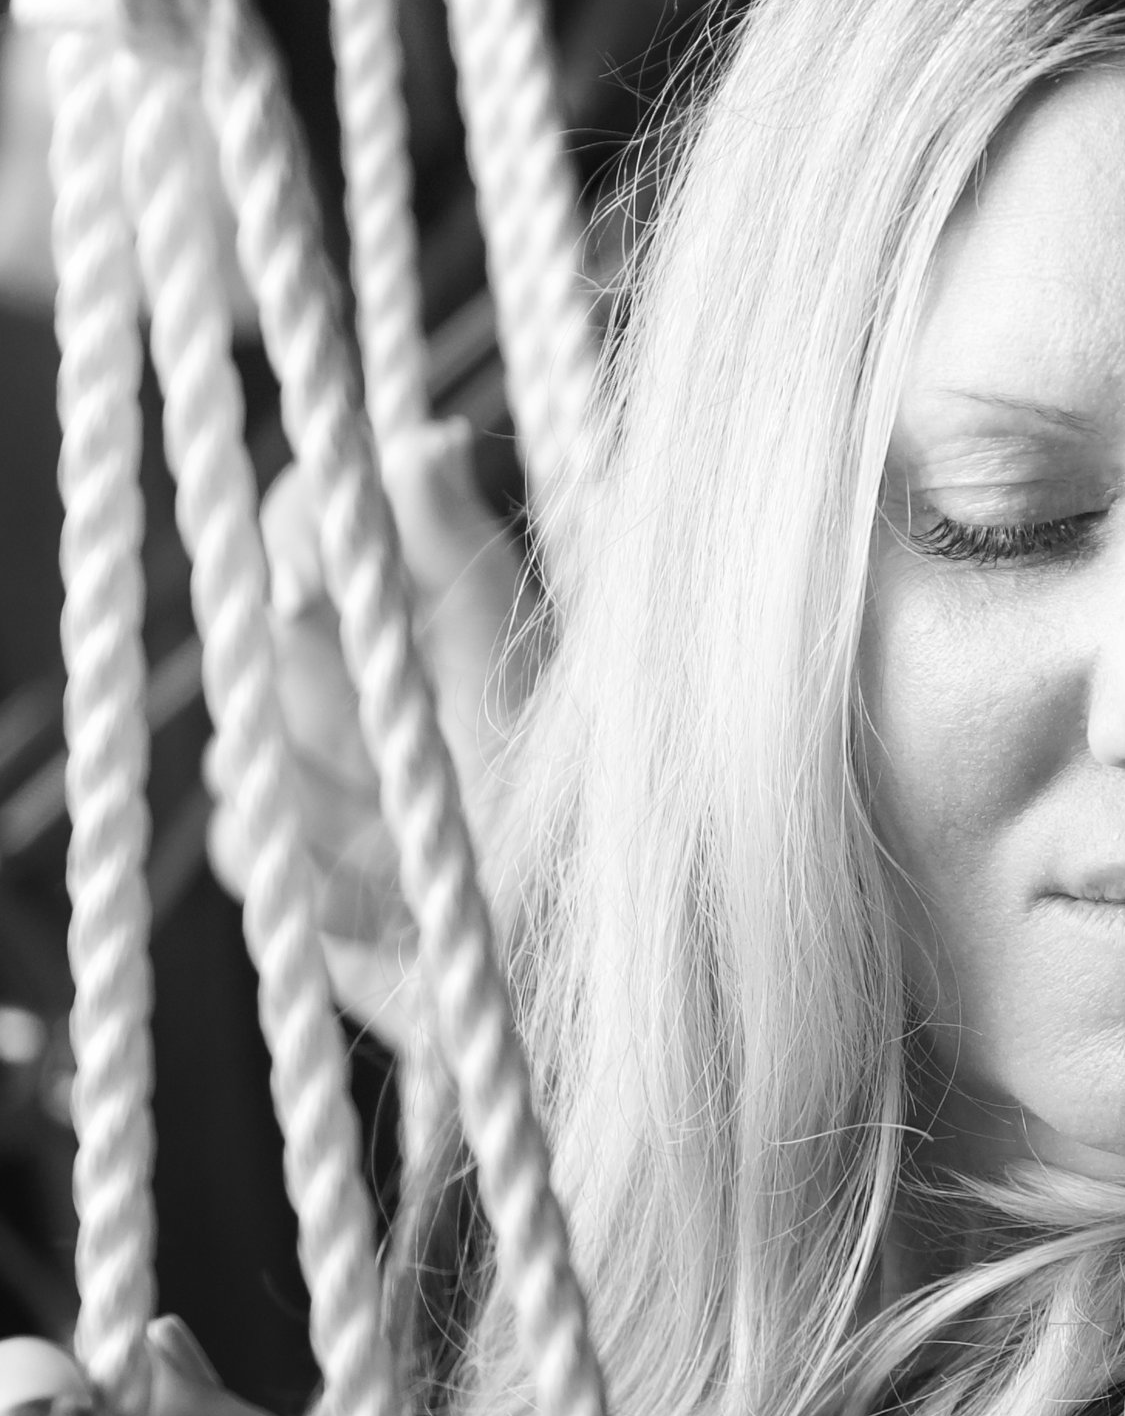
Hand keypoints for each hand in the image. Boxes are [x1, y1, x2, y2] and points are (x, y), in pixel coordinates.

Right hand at [215, 418, 533, 1046]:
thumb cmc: (585, 824)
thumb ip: (464, 569)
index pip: (311, 524)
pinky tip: (399, 909)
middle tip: (401, 739)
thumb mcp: (532, 686)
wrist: (588, 978)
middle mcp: (349, 687)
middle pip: (263, 640)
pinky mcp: (293, 882)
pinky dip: (330, 886)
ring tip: (427, 843)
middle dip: (329, 691)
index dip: (304, 523)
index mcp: (412, 613)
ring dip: (337, 802)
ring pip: (244, 750)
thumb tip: (424, 438)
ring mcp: (311, 784)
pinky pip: (252, 852)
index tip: (320, 557)